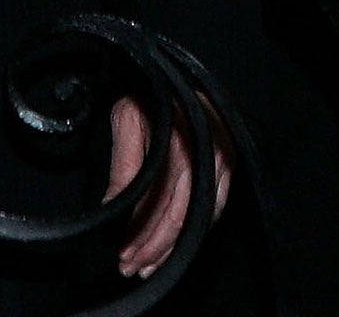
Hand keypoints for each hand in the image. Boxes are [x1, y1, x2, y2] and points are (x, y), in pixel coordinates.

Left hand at [106, 94, 232, 280]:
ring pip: (202, 217)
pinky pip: (215, 207)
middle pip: (184, 215)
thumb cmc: (150, 91)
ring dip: (175, 246)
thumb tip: (109, 210)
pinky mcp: (229, 164)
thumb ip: (123, 165)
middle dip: (156, 247)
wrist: (175, 71)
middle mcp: (210, 152)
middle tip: (132, 267)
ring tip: (150, 265)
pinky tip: (175, 245)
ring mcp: (224, 159)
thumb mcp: (126, 118)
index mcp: (184, 139)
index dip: (144, 232)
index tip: (124, 253)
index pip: (164, 202)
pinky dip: (194, 230)